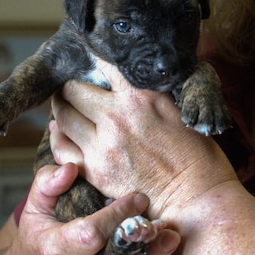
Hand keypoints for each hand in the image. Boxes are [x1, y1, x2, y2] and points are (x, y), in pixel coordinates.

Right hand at [8, 161, 179, 254]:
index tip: (140, 197)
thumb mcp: (35, 208)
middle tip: (169, 234)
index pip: (90, 235)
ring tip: (171, 241)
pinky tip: (160, 254)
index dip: (117, 216)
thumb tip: (72, 167)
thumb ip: (49, 183)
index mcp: (53, 250)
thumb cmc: (38, 237)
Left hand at [50, 61, 237, 219]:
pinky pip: (62, 148)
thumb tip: (133, 79)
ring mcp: (102, 145)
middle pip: (73, 90)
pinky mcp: (95, 171)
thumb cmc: (197, 154)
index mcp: (140, 97)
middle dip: (71, 86)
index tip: (92, 56)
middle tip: (73, 87)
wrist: (195, 198)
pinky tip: (61, 132)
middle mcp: (116, 117)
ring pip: (63, 117)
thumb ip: (152, 93)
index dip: (96, 57)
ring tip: (65, 106)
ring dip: (62, 109)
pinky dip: (58, 137)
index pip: (105, 64)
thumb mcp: (180, 110)